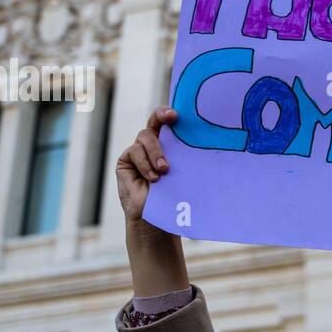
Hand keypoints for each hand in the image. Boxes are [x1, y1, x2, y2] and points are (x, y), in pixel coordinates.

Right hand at [116, 106, 177, 223]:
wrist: (156, 217)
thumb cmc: (175, 196)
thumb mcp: (183, 173)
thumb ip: (185, 157)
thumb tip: (205, 142)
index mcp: (170, 145)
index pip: (169, 123)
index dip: (170, 113)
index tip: (178, 114)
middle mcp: (153, 144)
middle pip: (154, 122)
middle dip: (162, 116)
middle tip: (172, 118)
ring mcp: (138, 151)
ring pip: (145, 137)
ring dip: (156, 152)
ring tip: (164, 170)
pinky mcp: (126, 160)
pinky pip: (135, 152)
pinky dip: (145, 164)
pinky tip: (153, 178)